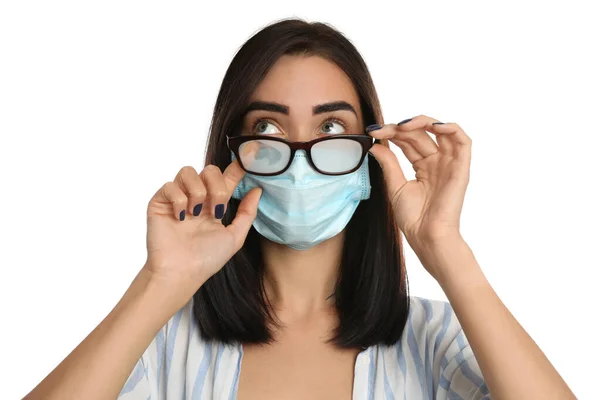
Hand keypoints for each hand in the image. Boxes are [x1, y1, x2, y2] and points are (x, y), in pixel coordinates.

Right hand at [143, 161, 261, 294]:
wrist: (181, 272)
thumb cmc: (206, 259)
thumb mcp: (235, 237)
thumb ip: (247, 213)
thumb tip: (258, 189)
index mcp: (215, 204)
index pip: (227, 178)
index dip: (237, 167)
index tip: (248, 158)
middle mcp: (197, 198)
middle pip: (209, 169)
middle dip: (217, 186)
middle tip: (217, 209)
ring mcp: (177, 199)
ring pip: (188, 171)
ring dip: (198, 192)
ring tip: (196, 214)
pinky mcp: (159, 202)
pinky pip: (170, 185)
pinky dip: (178, 200)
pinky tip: (180, 218)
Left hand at [367, 114, 471, 253]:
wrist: (426, 236)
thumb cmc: (413, 218)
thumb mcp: (395, 186)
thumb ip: (389, 163)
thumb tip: (375, 144)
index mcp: (423, 166)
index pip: (408, 140)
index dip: (392, 132)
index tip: (373, 132)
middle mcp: (437, 162)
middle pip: (421, 134)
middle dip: (400, 128)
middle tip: (381, 129)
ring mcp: (449, 163)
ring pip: (441, 131)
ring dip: (423, 122)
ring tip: (403, 126)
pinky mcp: (461, 168)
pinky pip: (463, 141)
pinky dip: (450, 128)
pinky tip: (433, 126)